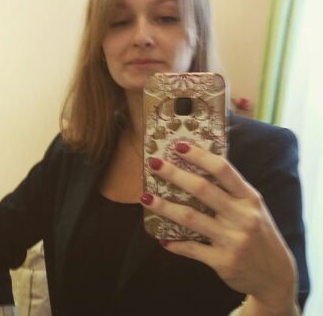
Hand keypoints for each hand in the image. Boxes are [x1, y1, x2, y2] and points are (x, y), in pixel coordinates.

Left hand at [140, 143, 296, 312]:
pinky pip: (191, 249)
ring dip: (164, 207)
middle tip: (154, 164)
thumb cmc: (259, 233)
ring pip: (190, 218)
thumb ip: (230, 190)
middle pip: (202, 189)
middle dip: (174, 174)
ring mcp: (232, 240)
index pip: (223, 169)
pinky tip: (161, 238)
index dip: (199, 156)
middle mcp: (242, 216)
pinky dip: (174, 243)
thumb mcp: (253, 207)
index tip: (178, 146)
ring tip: (145, 197)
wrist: (276, 276)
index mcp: (249, 198)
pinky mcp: (223, 262)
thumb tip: (196, 168)